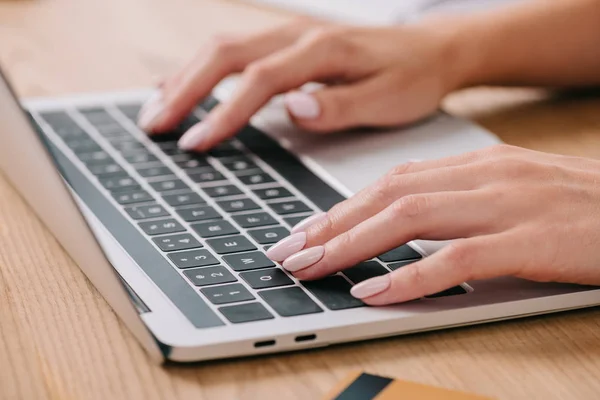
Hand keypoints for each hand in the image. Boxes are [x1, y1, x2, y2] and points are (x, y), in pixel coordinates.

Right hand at [137, 18, 466, 150]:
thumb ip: (340, 105)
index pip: (260, 80)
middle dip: (185, 89)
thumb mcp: (389, 100)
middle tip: (155, 125)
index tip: (197, 143)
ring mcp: (290, 34)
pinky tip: (183, 85)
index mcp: (323, 51)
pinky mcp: (288, 42)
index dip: (224, 112)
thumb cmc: (412, 77)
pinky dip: (204, 69)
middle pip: (226, 54)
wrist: (431, 49)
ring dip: (185, 77)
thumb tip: (293, 107)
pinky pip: (236, 50)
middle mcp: (299, 35)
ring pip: (224, 48)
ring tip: (155, 110)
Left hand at [266, 145, 599, 304]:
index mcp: (476, 164)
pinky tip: (373, 290)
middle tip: (289, 251)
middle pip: (388, 196)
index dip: (342, 207)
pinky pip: (457, 260)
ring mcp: (507, 205)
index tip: (306, 230)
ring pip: (409, 219)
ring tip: (312, 267)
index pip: (391, 181)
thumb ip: (457, 204)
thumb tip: (399, 228)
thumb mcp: (509, 193)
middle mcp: (484, 176)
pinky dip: (408, 276)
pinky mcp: (531, 241)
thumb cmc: (578, 208)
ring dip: (352, 245)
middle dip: (331, 225)